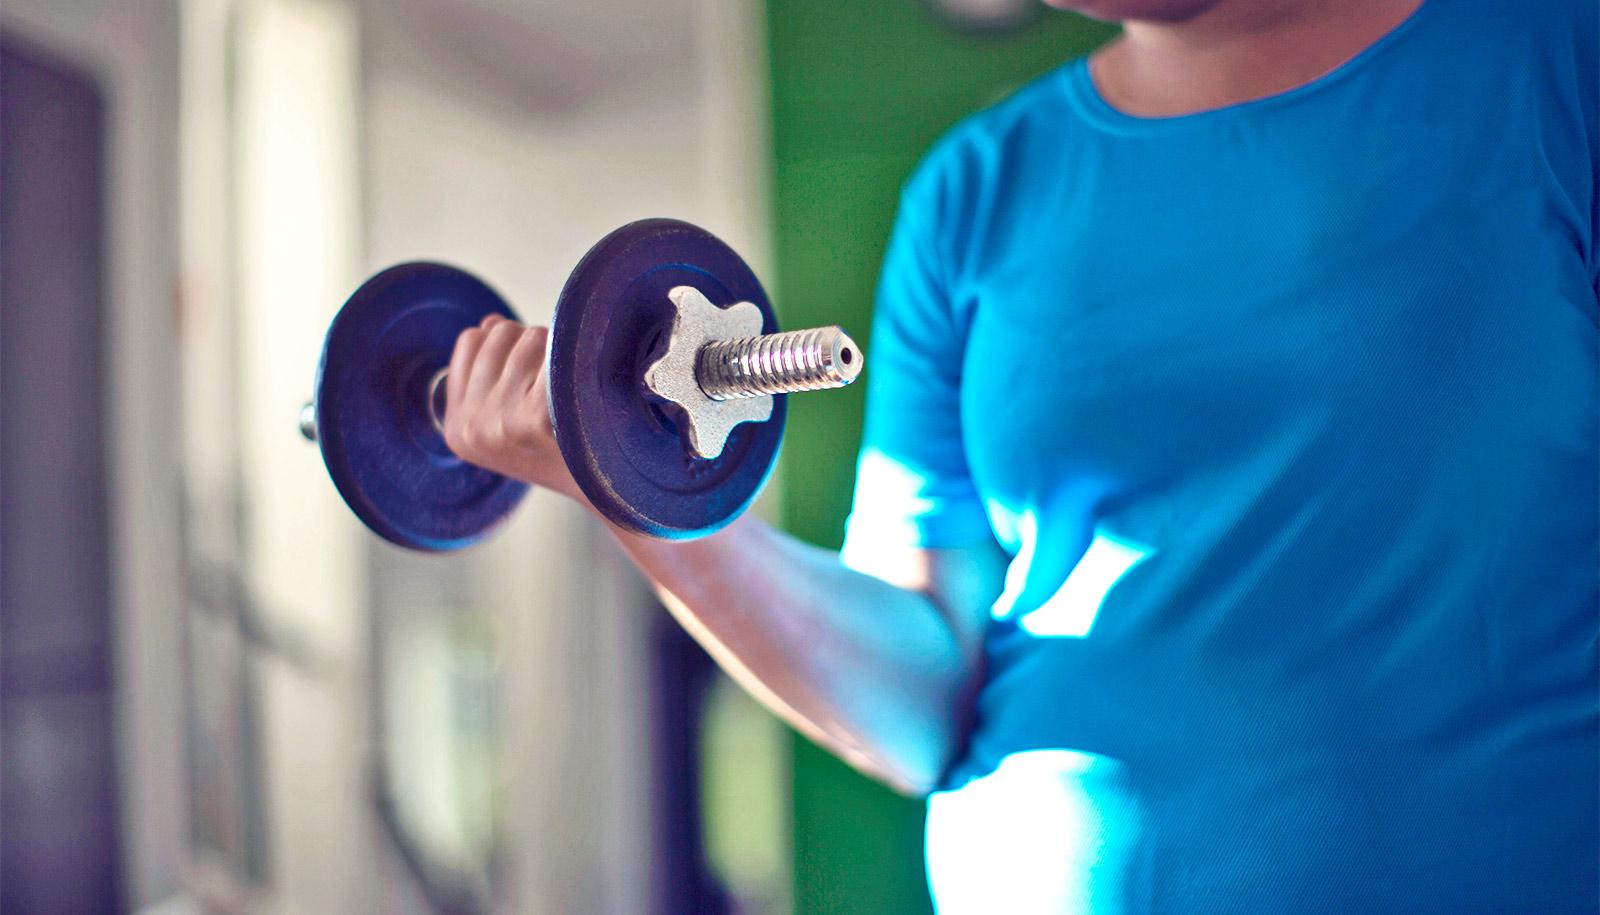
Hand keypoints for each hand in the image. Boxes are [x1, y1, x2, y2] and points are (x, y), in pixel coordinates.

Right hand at [441, 314, 584, 501]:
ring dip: (555, 348)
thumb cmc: (562, 447)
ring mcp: (500, 423)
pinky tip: (582, 385)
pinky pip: (553, 352)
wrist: (605, 490)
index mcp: (458, 428)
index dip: (504, 343)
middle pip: (498, 334)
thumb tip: (491, 323)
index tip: (529, 371)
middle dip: (530, 344)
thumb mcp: (507, 421)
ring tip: (570, 386)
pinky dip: (573, 356)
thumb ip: (490, 372)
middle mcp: (472, 427)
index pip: (470, 341)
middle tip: (555, 380)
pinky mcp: (534, 419)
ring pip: (529, 337)